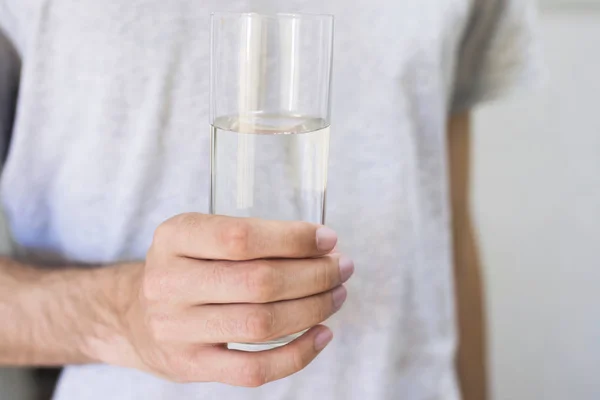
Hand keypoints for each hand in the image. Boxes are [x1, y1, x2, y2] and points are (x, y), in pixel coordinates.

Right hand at [110, 214, 353, 386]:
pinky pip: (254, 369)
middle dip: (314, 274)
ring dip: (312, 309)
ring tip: (336, 295)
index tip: (327, 239)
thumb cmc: (185, 268)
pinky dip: (297, 354)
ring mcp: (177, 329)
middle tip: (341, 268)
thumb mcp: (198, 236)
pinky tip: (321, 334)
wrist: (133, 315)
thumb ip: (249, 237)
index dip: (293, 239)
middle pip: (258, 282)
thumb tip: (322, 247)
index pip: (241, 237)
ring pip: (261, 324)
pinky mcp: (191, 366)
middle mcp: (169, 282)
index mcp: (174, 237)